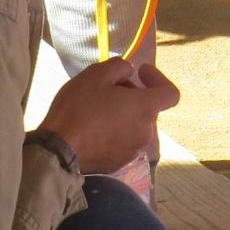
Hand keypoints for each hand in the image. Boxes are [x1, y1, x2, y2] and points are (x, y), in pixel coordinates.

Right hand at [39, 59, 179, 174]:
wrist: (59, 149)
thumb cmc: (79, 108)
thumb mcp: (96, 74)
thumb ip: (119, 67)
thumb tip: (128, 72)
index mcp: (145, 108)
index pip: (171, 94)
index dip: (158, 79)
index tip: (140, 72)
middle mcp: (146, 132)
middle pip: (147, 108)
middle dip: (133, 95)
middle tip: (107, 89)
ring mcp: (134, 150)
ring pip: (135, 125)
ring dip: (123, 114)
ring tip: (96, 109)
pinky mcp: (120, 163)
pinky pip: (123, 142)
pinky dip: (114, 132)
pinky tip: (92, 129)